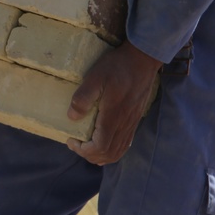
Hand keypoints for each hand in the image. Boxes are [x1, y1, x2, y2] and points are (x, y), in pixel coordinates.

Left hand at [66, 40, 161, 165]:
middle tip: (76, 144)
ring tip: (87, 147)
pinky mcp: (135, 119)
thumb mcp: (95, 77)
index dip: (83, 151)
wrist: (143, 59)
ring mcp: (131, 123)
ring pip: (118, 151)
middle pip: (108, 154)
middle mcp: (124, 124)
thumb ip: (83, 97)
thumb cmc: (118, 66)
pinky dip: (112, 150)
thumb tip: (72, 117)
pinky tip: (103, 143)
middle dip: (89, 155)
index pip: (100, 147)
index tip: (71, 140)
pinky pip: (125, 144)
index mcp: (113, 117)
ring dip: (101, 155)